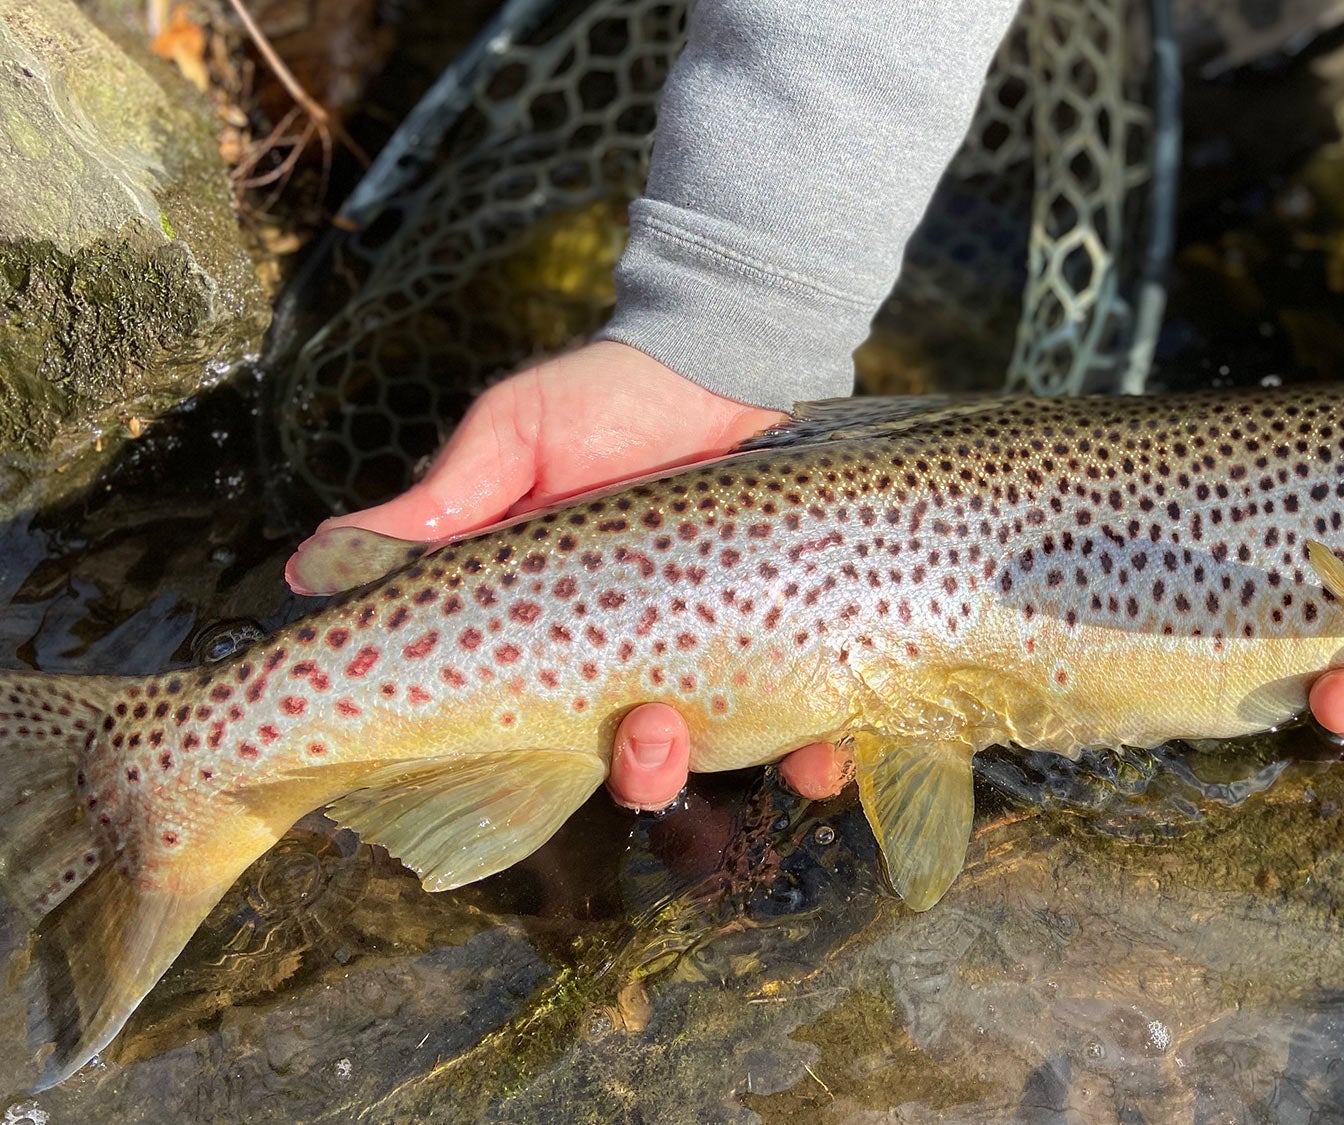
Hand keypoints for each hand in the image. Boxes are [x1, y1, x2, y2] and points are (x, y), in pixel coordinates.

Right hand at [285, 340, 842, 808]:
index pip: (533, 722)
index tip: (521, 754)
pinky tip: (823, 753)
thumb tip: (311, 567)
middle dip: (639, 769)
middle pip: (634, 762)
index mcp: (562, 624)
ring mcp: (720, 651)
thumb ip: (437, 509)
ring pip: (719, 757)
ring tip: (712, 731)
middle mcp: (640, 654)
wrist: (730, 354)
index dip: (522, 762)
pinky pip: (814, 728)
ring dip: (716, 767)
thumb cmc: (608, 395)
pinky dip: (818, 756)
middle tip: (645, 727)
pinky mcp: (795, 637)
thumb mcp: (511, 441)